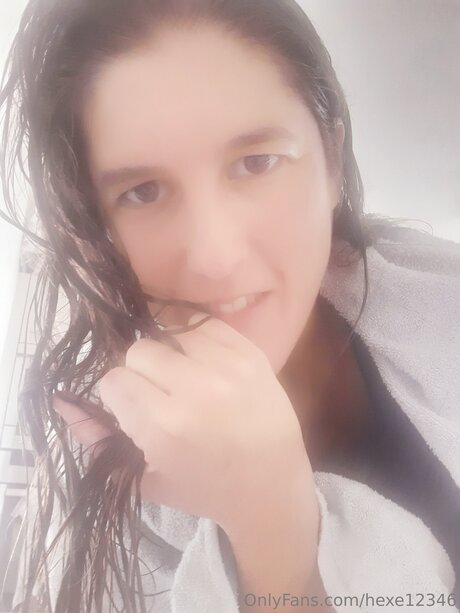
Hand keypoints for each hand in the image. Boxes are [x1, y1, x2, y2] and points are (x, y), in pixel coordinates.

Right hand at [53, 313, 312, 532]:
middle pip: (139, 350)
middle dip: (142, 372)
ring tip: (187, 379)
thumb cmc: (205, 490)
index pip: (113, 380)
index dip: (119, 394)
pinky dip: (198, 341)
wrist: (272, 487)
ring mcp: (228, 367)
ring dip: (171, 354)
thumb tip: (61, 403)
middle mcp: (195, 390)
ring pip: (170, 331)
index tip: (135, 408)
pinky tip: (205, 364)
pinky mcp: (252, 353)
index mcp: (164, 426)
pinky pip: (206, 325)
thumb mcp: (146, 476)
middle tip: (161, 394)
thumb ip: (98, 439)